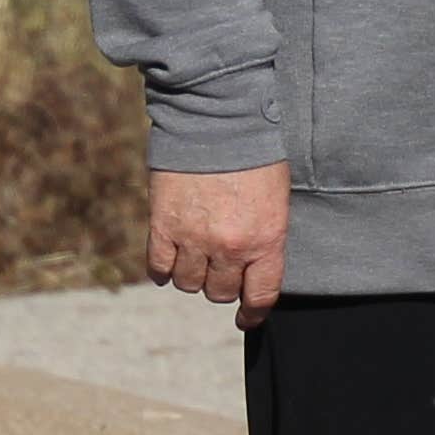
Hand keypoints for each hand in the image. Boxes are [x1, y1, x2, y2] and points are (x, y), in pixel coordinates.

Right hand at [148, 164, 289, 330]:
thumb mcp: (275, 199)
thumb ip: (264, 237)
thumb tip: (250, 267)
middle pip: (219, 293)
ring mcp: (194, 238)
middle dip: (220, 286)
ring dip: (192, 277)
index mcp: (265, 241)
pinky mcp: (163, 225)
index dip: (252, 313)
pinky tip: (168, 262)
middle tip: (219, 271)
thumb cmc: (255, 153)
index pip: (260, 296)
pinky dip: (162, 270)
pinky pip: (159, 266)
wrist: (217, 117)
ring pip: (188, 284)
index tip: (246, 317)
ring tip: (194, 260)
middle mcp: (230, 247)